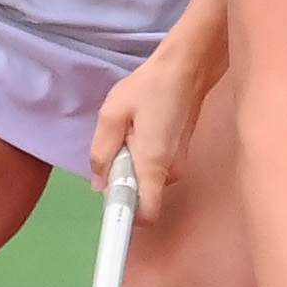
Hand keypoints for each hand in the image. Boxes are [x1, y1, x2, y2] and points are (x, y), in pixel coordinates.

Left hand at [90, 42, 211, 220]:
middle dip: (122, 178)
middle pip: (139, 197)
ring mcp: (178, 167)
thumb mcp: (112, 114)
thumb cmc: (150, 87)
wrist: (187, 69)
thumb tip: (99, 184)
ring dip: (131, 165)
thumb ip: (102, 152)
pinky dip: (143, 158)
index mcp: (153, 165)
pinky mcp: (180, 159)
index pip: (145, 215)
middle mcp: (170, 173)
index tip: (109, 209)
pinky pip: (153, 170)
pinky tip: (143, 130)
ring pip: (145, 182)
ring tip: (131, 131)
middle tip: (118, 143)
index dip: (124, 218)